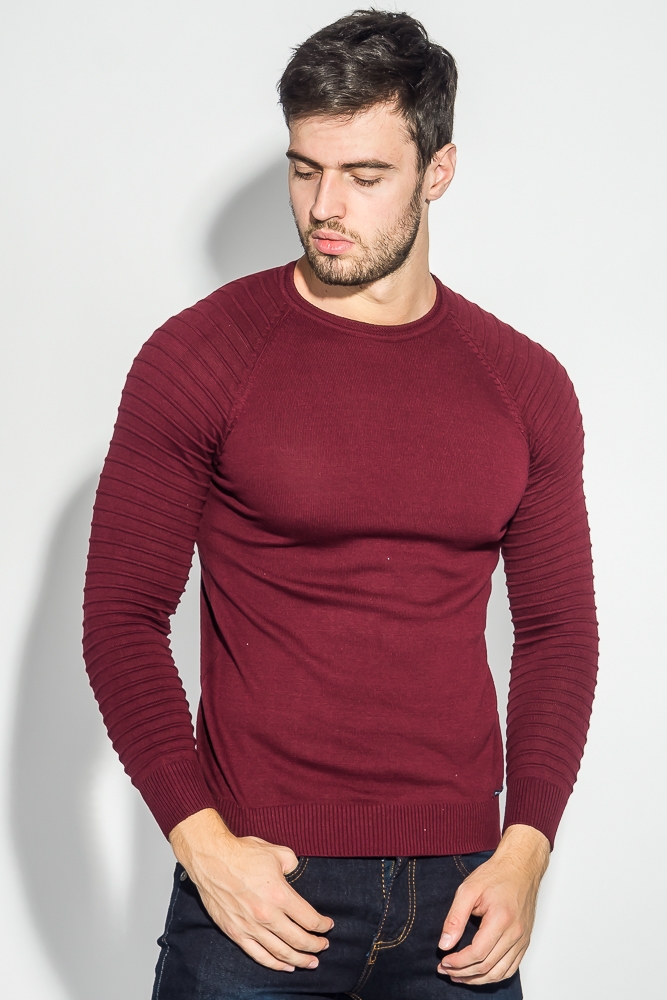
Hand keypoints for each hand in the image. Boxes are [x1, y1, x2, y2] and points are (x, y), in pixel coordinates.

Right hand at [169, 808, 333, 971]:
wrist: (212, 860)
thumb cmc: (243, 853)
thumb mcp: (276, 852)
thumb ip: (292, 863)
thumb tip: (295, 871)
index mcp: (280, 895)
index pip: (309, 919)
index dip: (322, 925)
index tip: (328, 925)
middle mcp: (267, 915)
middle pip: (299, 940)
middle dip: (315, 945)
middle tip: (323, 946)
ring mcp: (251, 927)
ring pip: (281, 952)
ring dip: (299, 960)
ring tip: (311, 962)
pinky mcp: (236, 933)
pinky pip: (258, 955)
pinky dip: (275, 964)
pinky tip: (286, 966)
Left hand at [437, 824, 549, 983]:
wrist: (520, 867)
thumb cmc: (496, 875)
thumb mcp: (468, 889)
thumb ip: (455, 918)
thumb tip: (444, 944)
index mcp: (501, 919)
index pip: (477, 953)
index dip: (458, 962)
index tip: (443, 962)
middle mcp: (515, 933)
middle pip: (487, 967)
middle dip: (463, 973)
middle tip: (446, 970)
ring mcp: (522, 939)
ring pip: (500, 972)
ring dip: (478, 979)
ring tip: (459, 976)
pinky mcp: (524, 940)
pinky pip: (511, 968)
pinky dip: (494, 976)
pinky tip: (480, 974)